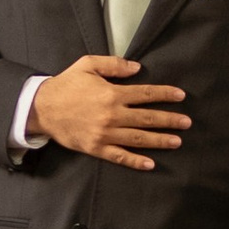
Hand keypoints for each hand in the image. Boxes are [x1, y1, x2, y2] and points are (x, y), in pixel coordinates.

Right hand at [31, 54, 188, 166]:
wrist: (42, 108)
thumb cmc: (66, 85)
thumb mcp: (87, 64)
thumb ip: (113, 64)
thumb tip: (137, 68)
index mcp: (112, 93)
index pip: (145, 94)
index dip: (165, 95)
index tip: (181, 96)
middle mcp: (112, 115)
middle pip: (147, 118)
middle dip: (170, 120)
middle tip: (187, 122)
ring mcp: (105, 134)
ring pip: (138, 139)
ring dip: (160, 140)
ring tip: (177, 142)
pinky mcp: (96, 148)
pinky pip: (119, 157)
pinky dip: (135, 161)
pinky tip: (150, 164)